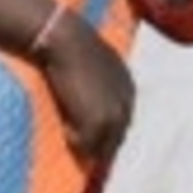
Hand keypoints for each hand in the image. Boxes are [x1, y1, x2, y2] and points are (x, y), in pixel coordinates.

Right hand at [35, 6, 134, 166]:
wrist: (68, 40)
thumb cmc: (75, 45)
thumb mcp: (96, 63)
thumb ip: (100, 82)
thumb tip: (90, 96)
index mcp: (128, 88)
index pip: (123, 119)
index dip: (109, 130)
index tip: (96, 138)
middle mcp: (127, 104)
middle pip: (118, 137)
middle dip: (103, 146)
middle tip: (86, 153)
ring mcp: (114, 115)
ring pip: (105, 145)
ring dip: (90, 147)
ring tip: (73, 141)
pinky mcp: (99, 121)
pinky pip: (87, 145)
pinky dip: (76, 142)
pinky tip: (64, 130)